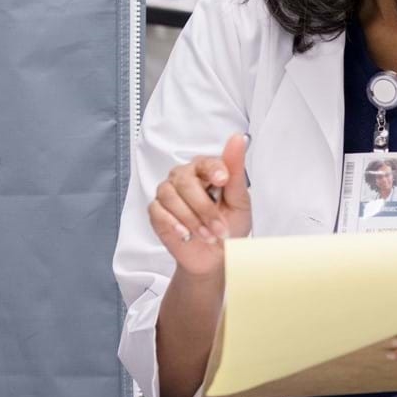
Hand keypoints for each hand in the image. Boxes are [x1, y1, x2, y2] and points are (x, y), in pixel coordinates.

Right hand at [148, 133, 250, 278]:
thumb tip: (237, 139)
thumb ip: (236, 171)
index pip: (204, 162)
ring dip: (192, 219)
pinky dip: (174, 224)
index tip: (222, 180)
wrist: (215, 257)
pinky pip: (158, 211)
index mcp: (204, 170)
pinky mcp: (156, 212)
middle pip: (185, 181)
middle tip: (219, 228)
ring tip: (207, 236)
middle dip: (204, 208)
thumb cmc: (229, 226)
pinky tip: (186, 234)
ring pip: (171, 196)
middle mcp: (183, 178)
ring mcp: (167, 193)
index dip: (213, 170)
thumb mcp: (239, 201)